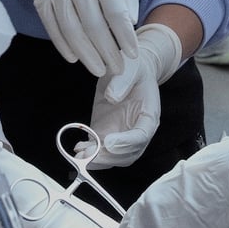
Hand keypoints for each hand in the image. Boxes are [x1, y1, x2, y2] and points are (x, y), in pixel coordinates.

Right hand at [8, 0, 138, 76]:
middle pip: (92, 23)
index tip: (132, 54)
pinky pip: (49, 21)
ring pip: (69, 27)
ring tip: (98, 70)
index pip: (114, 10)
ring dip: (85, 52)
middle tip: (117, 70)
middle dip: (106, 51)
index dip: (124, 36)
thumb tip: (132, 20)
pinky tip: (74, 56)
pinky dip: (61, 42)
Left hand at [81, 23, 184, 168]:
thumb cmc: (134, 69)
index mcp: (149, 116)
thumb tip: (112, 97)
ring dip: (98, 160)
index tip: (108, 141)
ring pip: (114, 158)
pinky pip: (101, 151)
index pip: (141, 136)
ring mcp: (122, 135)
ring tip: (81, 154)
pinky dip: (90, 155)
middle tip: (90, 153)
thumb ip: (123, 81)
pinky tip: (79, 150)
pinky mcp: (107, 134)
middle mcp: (137, 131)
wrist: (130, 71)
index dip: (125, 142)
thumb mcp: (131, 67)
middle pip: (128, 153)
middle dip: (109, 157)